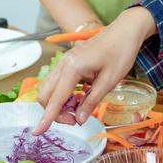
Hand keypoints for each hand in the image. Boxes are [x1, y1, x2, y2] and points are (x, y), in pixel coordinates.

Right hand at [34, 7, 156, 134]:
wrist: (125, 30)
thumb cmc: (120, 52)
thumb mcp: (109, 81)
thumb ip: (92, 101)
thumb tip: (80, 120)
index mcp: (72, 68)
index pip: (55, 99)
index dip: (47, 118)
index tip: (38, 132)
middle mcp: (63, 64)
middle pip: (45, 95)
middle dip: (55, 112)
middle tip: (77, 119)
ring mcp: (64, 62)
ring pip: (50, 89)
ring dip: (60, 104)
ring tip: (80, 108)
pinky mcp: (68, 62)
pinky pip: (57, 82)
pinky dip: (64, 94)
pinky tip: (80, 97)